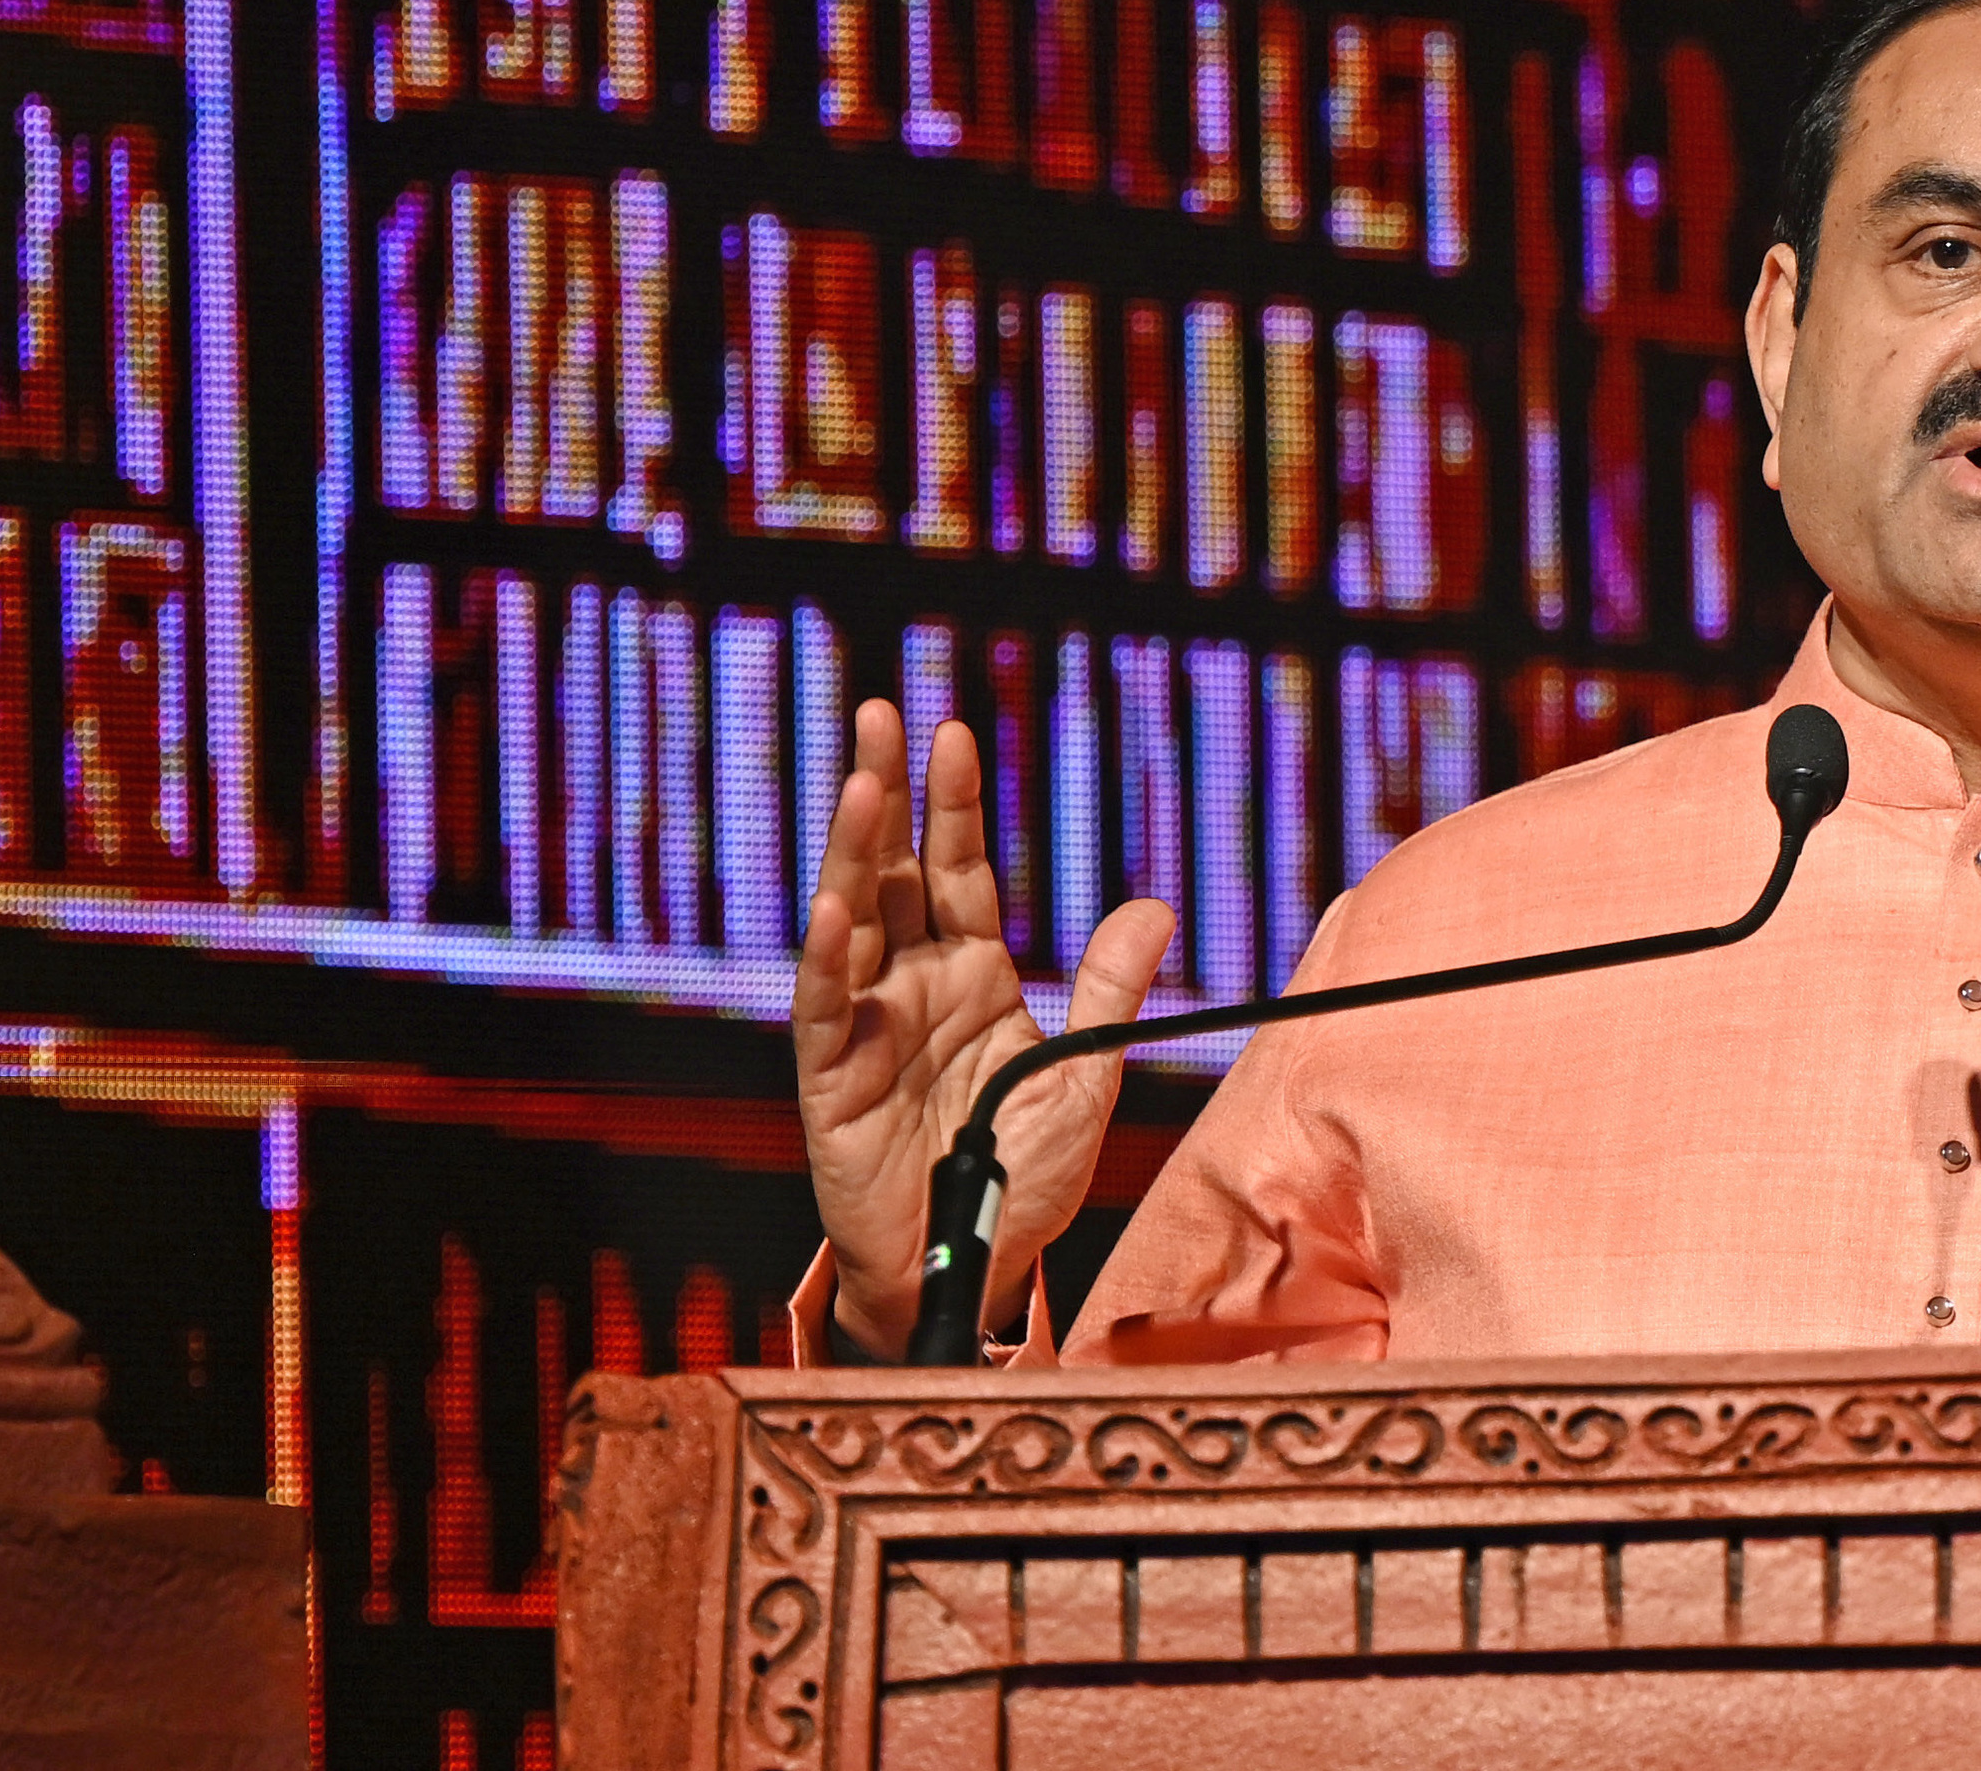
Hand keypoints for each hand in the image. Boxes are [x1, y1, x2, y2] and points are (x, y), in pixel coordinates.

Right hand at [792, 701, 1174, 1359]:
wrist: (974, 1269)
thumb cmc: (1021, 1178)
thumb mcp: (1084, 1080)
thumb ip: (1108, 996)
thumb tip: (1154, 906)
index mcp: (971, 976)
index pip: (956, 870)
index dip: (951, 803)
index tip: (950, 730)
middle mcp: (912, 988)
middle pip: (892, 873)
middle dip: (883, 792)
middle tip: (877, 712)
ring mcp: (865, 1030)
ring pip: (852, 925)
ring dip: (852, 855)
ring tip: (861, 785)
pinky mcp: (833, 1084)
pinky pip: (826, 1013)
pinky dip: (828, 961)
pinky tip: (834, 910)